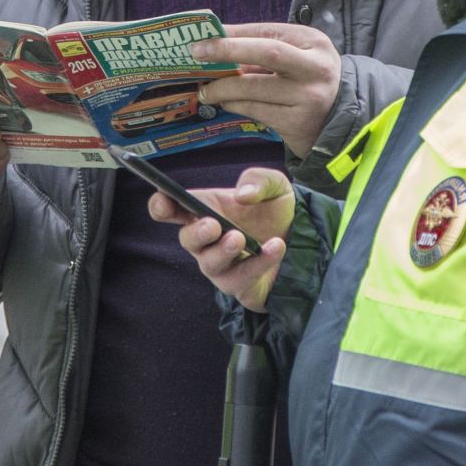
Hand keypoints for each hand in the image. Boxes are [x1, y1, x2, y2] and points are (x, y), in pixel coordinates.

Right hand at [149, 167, 293, 310]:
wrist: (304, 240)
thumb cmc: (276, 210)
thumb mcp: (275, 185)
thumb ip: (259, 180)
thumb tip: (242, 195)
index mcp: (204, 210)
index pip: (170, 209)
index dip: (161, 205)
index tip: (165, 200)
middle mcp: (206, 241)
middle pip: (187, 240)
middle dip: (197, 233)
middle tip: (213, 225)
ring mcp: (221, 266)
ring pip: (210, 264)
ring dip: (223, 251)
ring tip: (240, 238)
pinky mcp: (239, 286)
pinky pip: (241, 279)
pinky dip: (258, 263)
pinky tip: (275, 247)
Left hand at [192, 22, 339, 158]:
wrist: (343, 121)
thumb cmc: (311, 80)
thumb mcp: (300, 56)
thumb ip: (265, 48)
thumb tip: (218, 41)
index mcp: (314, 43)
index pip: (268, 32)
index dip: (234, 33)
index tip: (205, 36)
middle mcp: (314, 68)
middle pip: (267, 52)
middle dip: (228, 50)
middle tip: (197, 52)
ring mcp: (307, 97)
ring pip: (254, 88)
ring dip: (222, 87)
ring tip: (205, 89)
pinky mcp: (297, 123)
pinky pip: (255, 110)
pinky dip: (234, 104)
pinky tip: (225, 102)